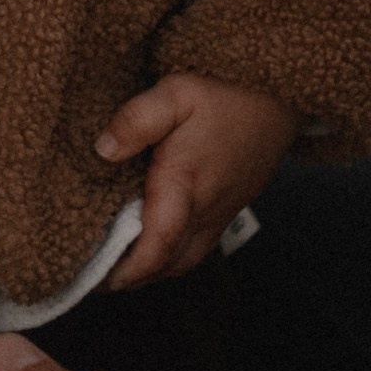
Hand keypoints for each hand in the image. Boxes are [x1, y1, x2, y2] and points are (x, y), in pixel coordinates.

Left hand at [98, 73, 295, 288]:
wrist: (278, 102)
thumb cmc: (226, 97)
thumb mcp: (176, 93)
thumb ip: (137, 119)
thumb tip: (103, 150)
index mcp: (185, 185)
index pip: (157, 245)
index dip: (126, 269)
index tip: (95, 278)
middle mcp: (204, 210)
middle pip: (167, 265)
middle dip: (129, 278)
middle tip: (91, 274)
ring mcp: (219, 216)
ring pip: (183, 262)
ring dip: (150, 271)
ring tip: (114, 265)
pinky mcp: (226, 213)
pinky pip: (195, 250)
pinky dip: (169, 258)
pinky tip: (148, 245)